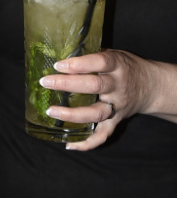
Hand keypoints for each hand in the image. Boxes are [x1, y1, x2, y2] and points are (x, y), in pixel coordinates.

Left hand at [40, 49, 158, 151]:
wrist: (151, 87)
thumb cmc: (126, 68)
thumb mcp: (115, 55)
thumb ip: (92, 55)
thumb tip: (62, 52)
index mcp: (118, 66)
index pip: (100, 62)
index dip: (79, 64)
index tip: (58, 65)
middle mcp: (118, 86)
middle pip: (94, 86)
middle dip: (68, 84)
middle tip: (46, 82)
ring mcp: (117, 106)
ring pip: (96, 113)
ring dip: (72, 114)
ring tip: (51, 111)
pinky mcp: (116, 121)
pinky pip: (103, 135)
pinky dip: (87, 143)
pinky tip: (70, 144)